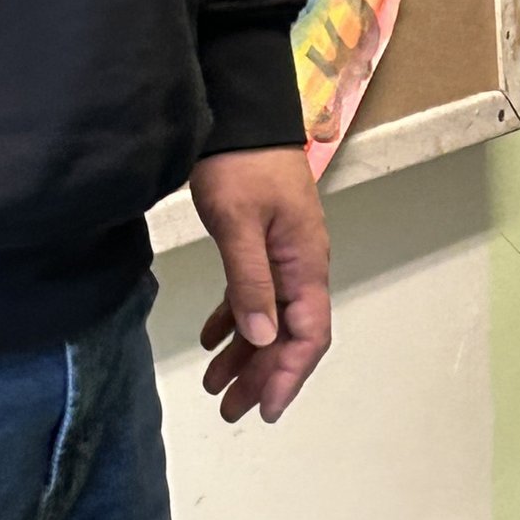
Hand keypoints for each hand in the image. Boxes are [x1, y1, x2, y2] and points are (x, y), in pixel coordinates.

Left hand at [190, 146, 332, 423]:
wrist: (240, 110)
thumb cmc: (241, 162)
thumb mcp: (240, 223)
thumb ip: (251, 283)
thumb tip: (261, 339)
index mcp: (305, 267)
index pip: (306, 337)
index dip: (287, 376)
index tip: (263, 407)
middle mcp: (300, 269)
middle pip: (287, 338)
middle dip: (260, 376)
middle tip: (229, 410)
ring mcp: (282, 259)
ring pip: (268, 322)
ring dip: (244, 357)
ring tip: (215, 386)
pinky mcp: (262, 246)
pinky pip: (253, 298)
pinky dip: (234, 323)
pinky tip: (213, 341)